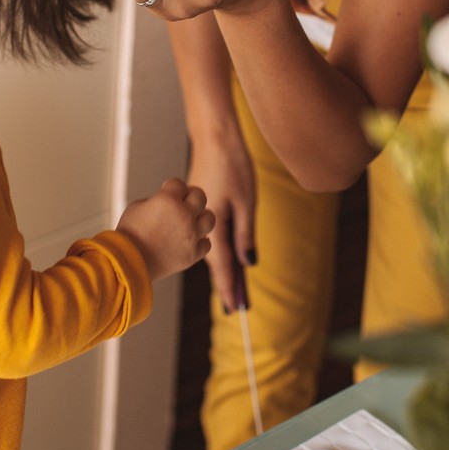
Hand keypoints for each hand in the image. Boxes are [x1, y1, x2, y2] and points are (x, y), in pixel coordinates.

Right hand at [117, 178, 214, 282]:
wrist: (127, 264)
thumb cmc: (129, 235)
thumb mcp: (137, 207)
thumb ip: (157, 200)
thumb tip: (168, 201)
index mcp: (168, 199)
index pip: (179, 183)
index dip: (172, 186)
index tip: (167, 190)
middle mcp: (184, 215)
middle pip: (200, 196)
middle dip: (191, 196)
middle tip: (184, 201)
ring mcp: (191, 235)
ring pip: (210, 218)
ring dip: (201, 217)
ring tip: (192, 221)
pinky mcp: (193, 253)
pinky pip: (206, 243)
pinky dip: (199, 240)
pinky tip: (191, 240)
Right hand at [186, 128, 256, 312]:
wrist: (215, 138)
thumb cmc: (233, 166)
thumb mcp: (246, 202)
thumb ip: (246, 234)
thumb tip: (248, 263)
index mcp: (213, 225)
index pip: (222, 266)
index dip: (229, 289)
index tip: (235, 310)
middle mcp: (202, 225)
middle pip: (216, 261)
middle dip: (226, 283)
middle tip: (236, 308)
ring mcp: (200, 217)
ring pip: (213, 249)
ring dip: (224, 268)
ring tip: (236, 289)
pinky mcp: (202, 209)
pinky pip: (211, 236)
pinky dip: (220, 250)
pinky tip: (228, 259)